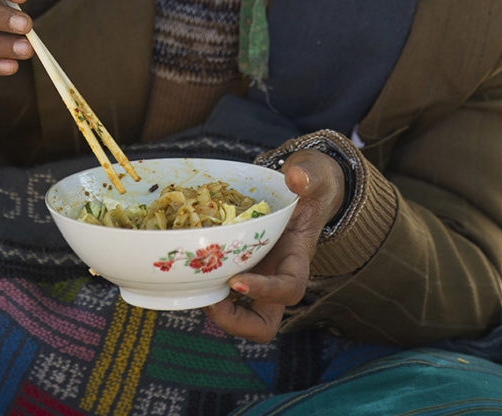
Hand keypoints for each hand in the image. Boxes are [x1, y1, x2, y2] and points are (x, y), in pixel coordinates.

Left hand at [206, 149, 344, 341]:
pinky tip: (187, 262)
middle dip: (233, 320)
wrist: (301, 192)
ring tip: (191, 282)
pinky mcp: (240, 272)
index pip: (288, 291)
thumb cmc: (309, 187)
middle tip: (208, 297)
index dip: (264, 292)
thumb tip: (295, 178)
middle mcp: (277, 280)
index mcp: (297, 262)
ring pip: (238, 318)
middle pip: (261, 326)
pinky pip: (222, 293)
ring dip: (214, 308)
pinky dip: (204, 286)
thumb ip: (308, 176)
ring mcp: (258, 281)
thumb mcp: (314, 176)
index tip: (236, 280)